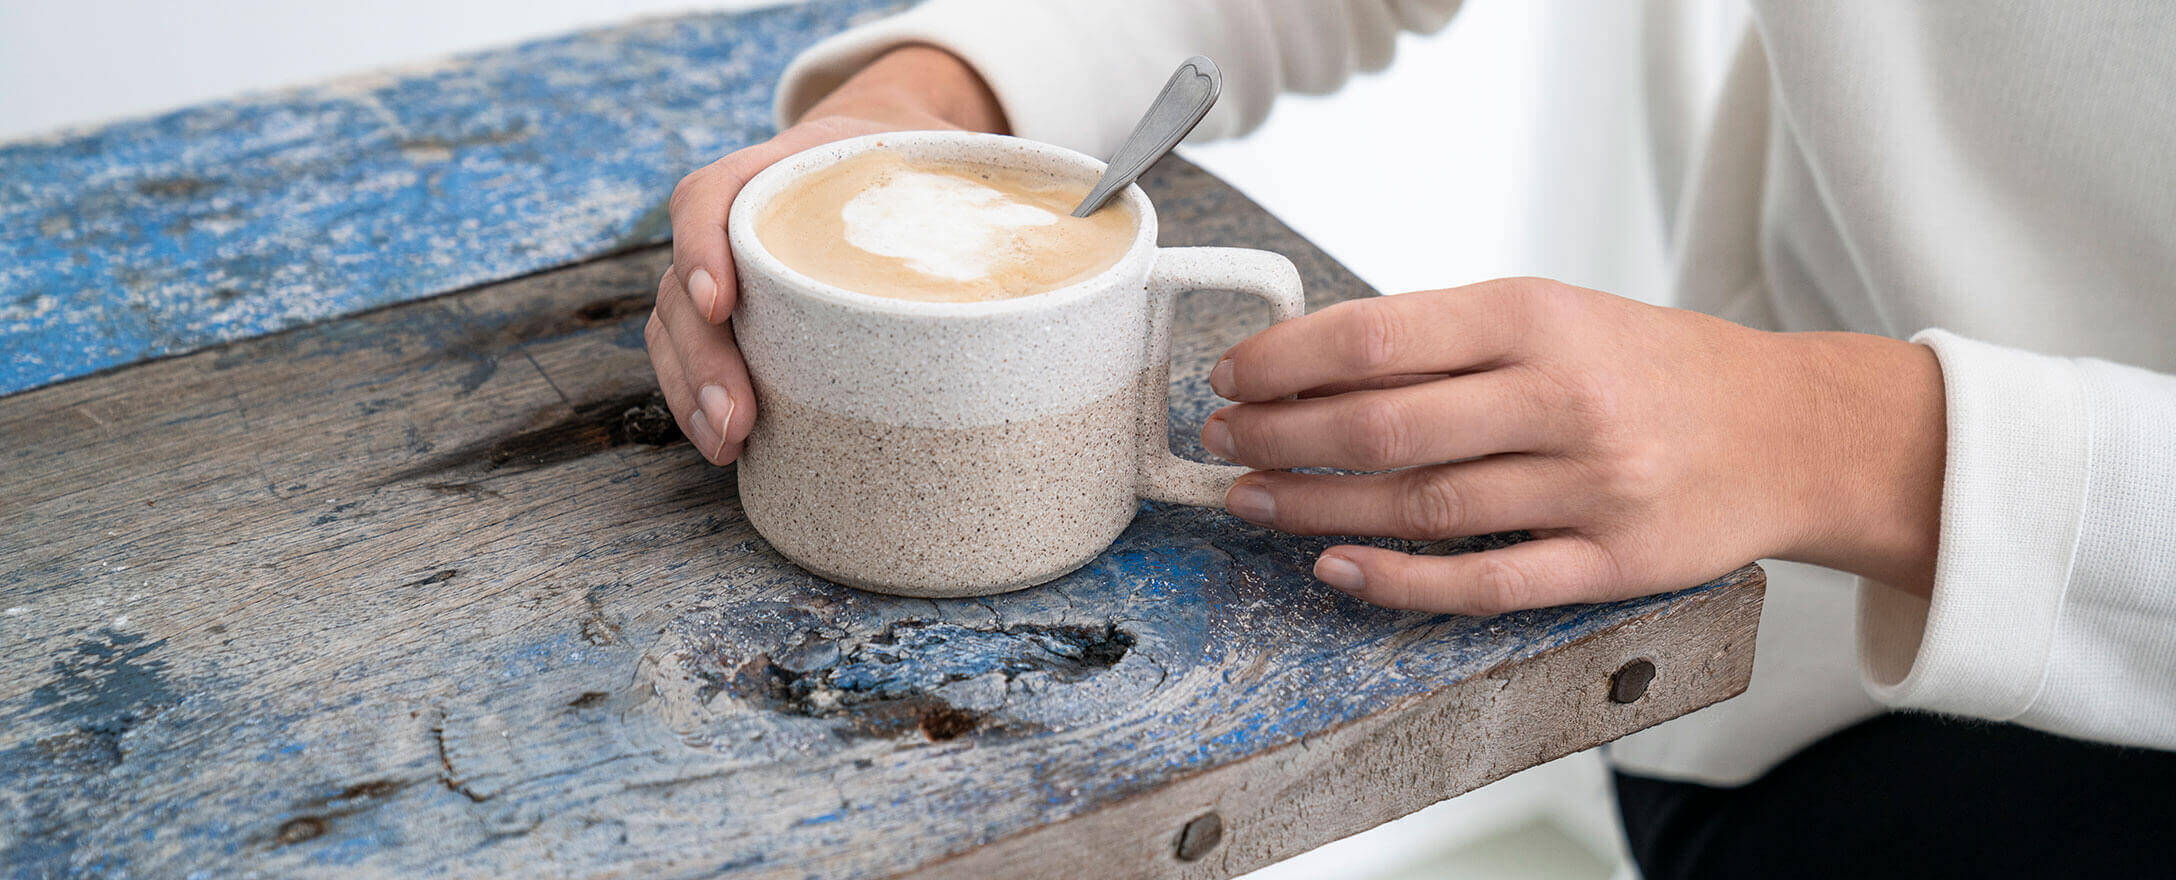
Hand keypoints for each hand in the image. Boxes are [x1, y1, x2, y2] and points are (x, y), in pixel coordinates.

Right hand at [648, 45, 1006, 463]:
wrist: (885, 142)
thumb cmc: (920, 163)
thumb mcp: (948, 160)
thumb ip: (999, 191)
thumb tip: (1105, 212)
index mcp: (784, 171)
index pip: (712, 197)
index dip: (704, 247)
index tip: (724, 300)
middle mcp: (742, 220)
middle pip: (684, 284)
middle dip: (702, 359)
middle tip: (739, 420)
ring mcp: (732, 269)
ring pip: (678, 328)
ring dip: (693, 392)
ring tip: (727, 445)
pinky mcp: (739, 316)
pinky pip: (697, 354)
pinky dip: (702, 399)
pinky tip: (728, 443)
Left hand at [1203, 278, 1946, 612]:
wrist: (1792, 430)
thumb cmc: (1654, 368)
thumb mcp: (1558, 314)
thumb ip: (1449, 338)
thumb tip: (1313, 363)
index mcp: (1539, 317)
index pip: (1379, 336)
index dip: (1287, 360)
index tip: (1232, 374)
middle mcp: (1562, 397)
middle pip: (1384, 426)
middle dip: (1280, 436)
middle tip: (1220, 442)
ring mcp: (1589, 486)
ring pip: (1420, 505)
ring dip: (1315, 508)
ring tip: (1252, 499)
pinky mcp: (1611, 564)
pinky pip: (1485, 582)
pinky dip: (1399, 580)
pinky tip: (1337, 569)